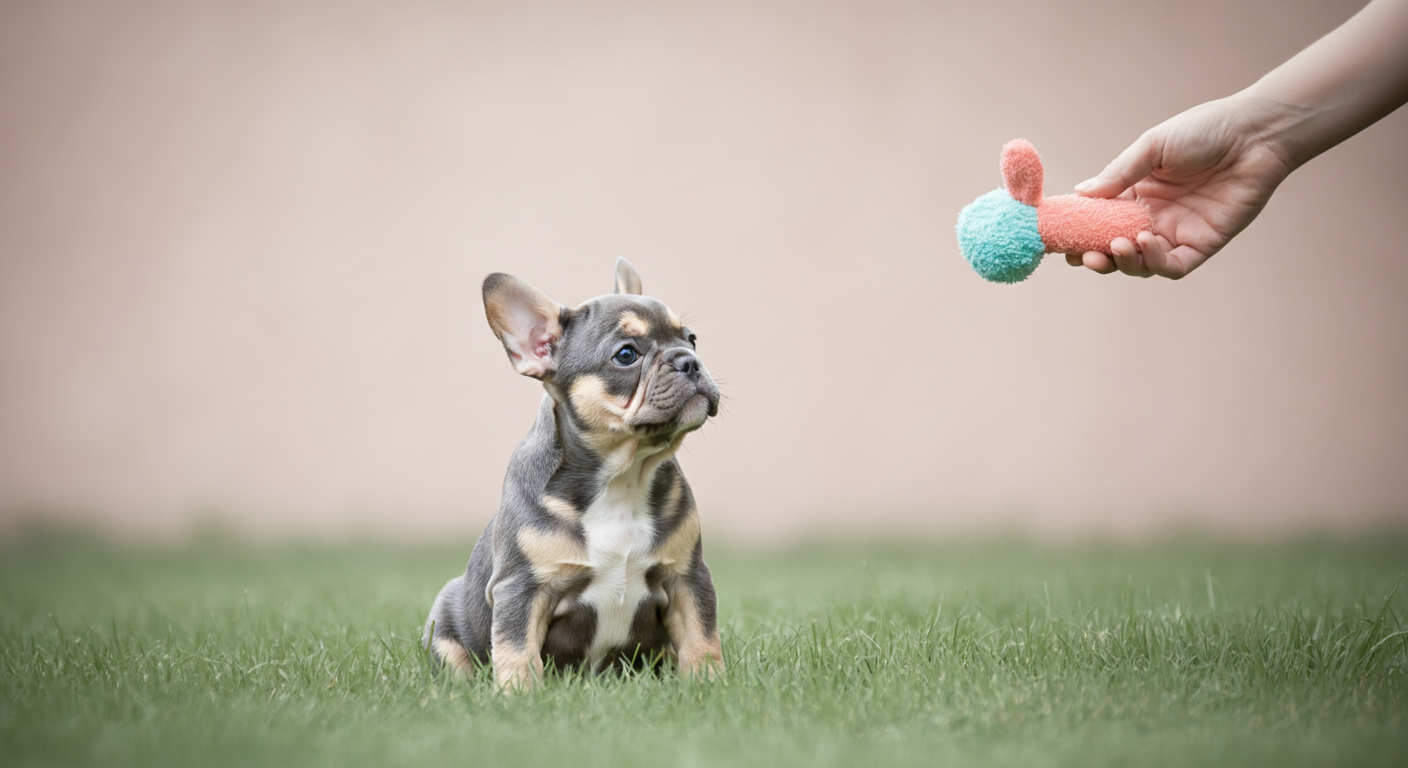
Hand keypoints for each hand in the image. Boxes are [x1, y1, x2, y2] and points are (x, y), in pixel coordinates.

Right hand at [1069, 96, 1296, 278]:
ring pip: (1140, 264)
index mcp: (1135, 193)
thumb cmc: (1205, 130)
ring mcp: (1176, 233)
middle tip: (1082, 256)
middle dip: (1095, 257)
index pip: (1098, 221)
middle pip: (1114, 249)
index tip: (1059, 239)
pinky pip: (1171, 266)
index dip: (1078, 233)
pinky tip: (1145, 243)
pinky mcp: (1202, 244)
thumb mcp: (1153, 146)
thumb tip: (1079, 193)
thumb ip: (1118, 173)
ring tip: (1116, 246)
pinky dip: (1153, 263)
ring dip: (1122, 262)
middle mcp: (1152, 217)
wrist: (1255, 134)